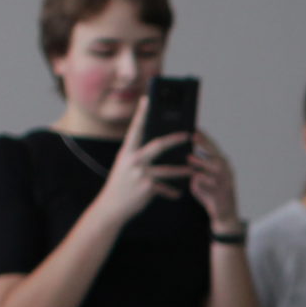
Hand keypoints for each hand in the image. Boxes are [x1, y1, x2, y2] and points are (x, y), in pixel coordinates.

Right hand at [90, 94, 190, 225]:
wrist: (111, 207)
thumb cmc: (121, 185)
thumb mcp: (125, 166)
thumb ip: (138, 155)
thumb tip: (158, 146)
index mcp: (127, 152)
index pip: (135, 129)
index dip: (141, 114)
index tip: (147, 99)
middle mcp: (132, 160)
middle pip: (157, 145)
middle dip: (175, 139)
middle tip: (189, 135)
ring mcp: (140, 174)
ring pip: (168, 170)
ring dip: (183, 170)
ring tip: (193, 169)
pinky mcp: (147, 188)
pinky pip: (165, 188)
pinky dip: (172, 192)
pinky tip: (179, 194)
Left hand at [187, 127, 242, 230]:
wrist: (224, 214)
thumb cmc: (211, 192)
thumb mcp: (205, 175)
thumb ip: (198, 164)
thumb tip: (184, 154)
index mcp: (222, 163)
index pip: (212, 146)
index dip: (203, 137)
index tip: (193, 127)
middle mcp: (226, 169)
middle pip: (215, 153)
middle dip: (204, 144)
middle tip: (192, 136)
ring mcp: (226, 180)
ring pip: (215, 167)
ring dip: (202, 162)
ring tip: (190, 157)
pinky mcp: (222, 192)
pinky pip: (212, 184)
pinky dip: (202, 180)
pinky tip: (194, 178)